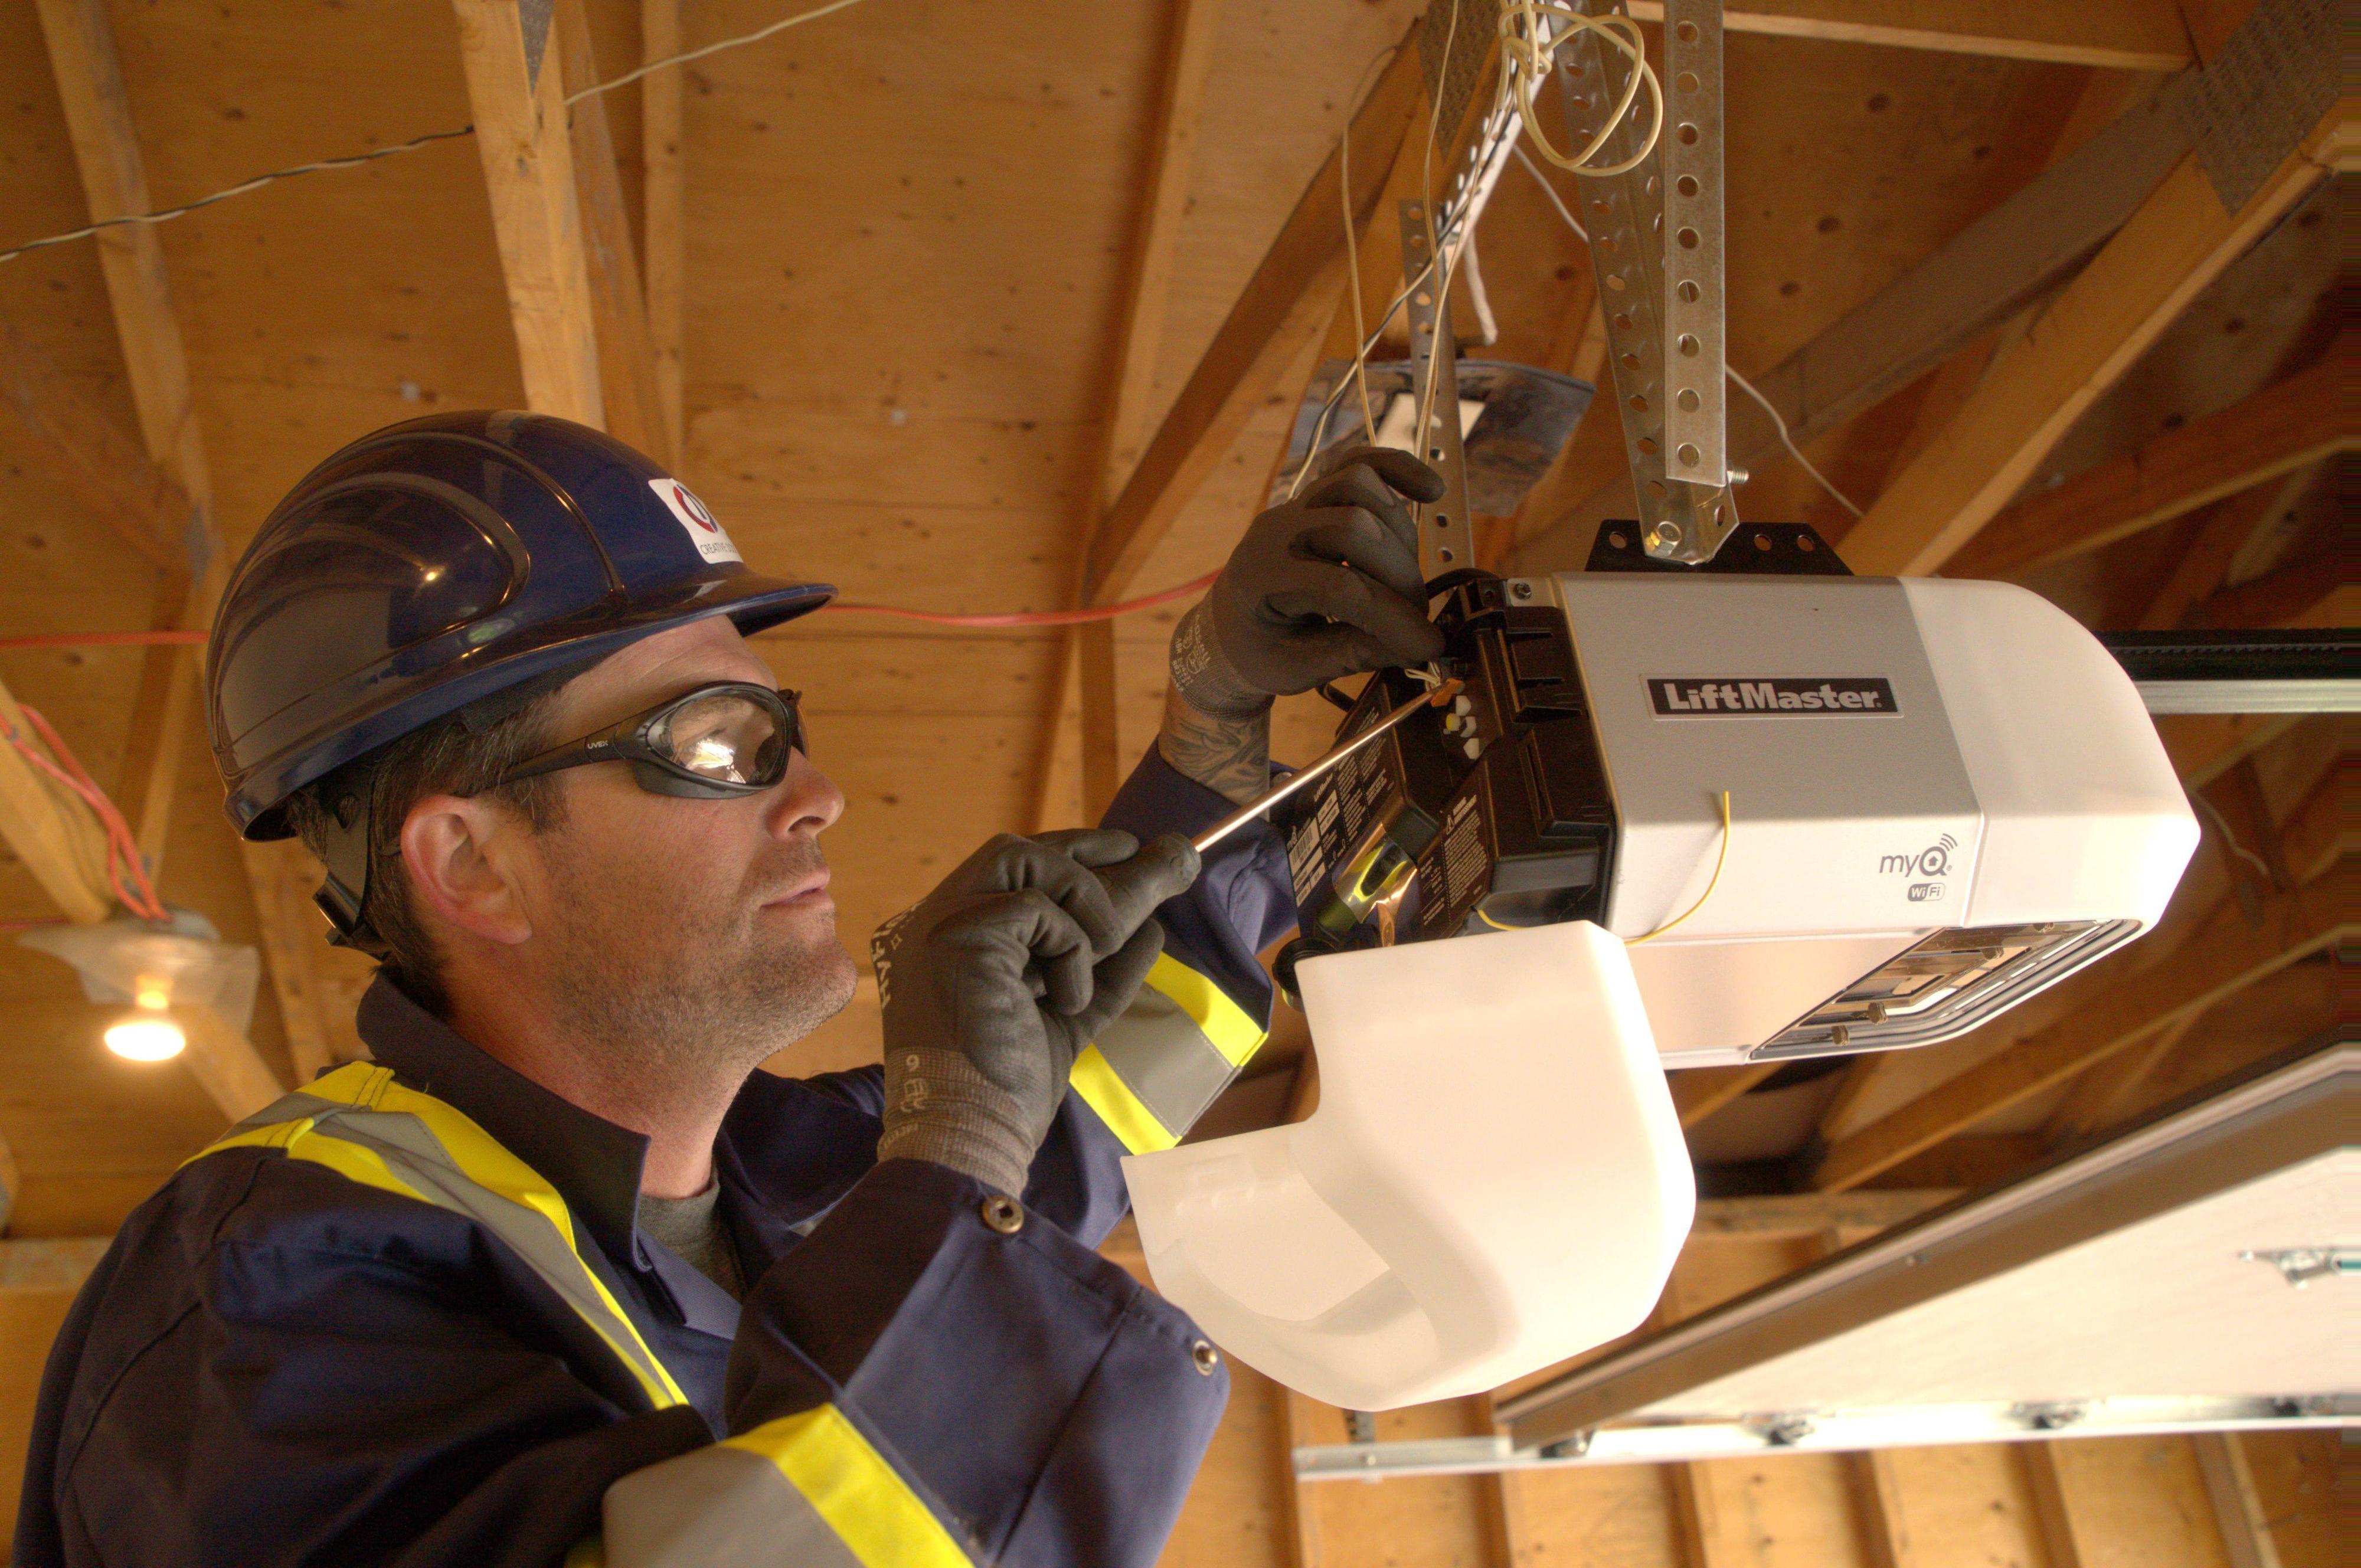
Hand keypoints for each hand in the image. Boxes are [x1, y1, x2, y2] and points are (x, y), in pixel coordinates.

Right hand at [871, 829, 1200, 1196]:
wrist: (974, 1136)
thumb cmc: (1009, 1089)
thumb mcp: (1069, 1018)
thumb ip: (1104, 973)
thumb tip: (1153, 929)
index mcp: (956, 942)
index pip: (1012, 874)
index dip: (1070, 855)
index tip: (1123, 848)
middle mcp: (936, 923)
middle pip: (1014, 849)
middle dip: (1084, 851)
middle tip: (1138, 852)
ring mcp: (939, 925)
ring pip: (1021, 858)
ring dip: (1082, 897)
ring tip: (1102, 951)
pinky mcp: (953, 936)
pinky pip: (1034, 907)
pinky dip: (1069, 946)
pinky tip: (1068, 998)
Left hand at [1171, 446, 1448, 717]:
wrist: (1227, 628)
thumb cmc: (1259, 652)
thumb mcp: (1298, 669)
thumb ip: (1356, 653)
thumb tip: (1421, 642)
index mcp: (1260, 579)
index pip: (1340, 587)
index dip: (1392, 617)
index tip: (1428, 645)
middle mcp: (1275, 531)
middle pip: (1354, 529)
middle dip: (1398, 578)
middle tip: (1413, 617)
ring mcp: (1294, 506)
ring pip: (1358, 487)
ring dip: (1399, 534)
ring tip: (1405, 579)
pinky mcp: (1314, 496)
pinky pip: (1358, 464)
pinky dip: (1397, 470)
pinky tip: (1431, 489)